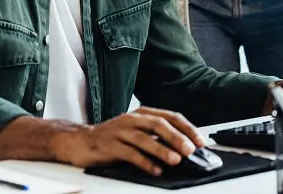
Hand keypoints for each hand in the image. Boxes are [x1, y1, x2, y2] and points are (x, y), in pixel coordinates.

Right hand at [63, 106, 204, 174]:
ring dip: (162, 149)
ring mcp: (120, 131)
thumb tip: (183, 146)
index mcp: (142, 113)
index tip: (200, 141)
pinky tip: (155, 170)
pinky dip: (144, 162)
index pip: (170, 116)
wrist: (82, 141)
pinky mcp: (109, 145)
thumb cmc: (114, 137)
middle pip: (159, 124)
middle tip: (190, 149)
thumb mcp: (137, 131)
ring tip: (175, 160)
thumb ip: (156, 136)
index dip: (187, 128)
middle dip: (177, 137)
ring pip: (144, 138)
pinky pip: (129, 153)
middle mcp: (132, 118)